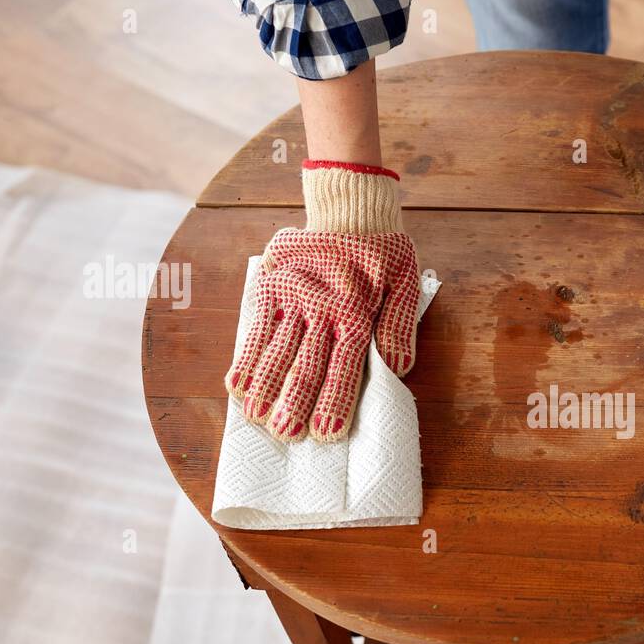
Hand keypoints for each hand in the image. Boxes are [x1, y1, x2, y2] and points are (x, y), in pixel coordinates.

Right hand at [224, 162, 419, 442]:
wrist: (348, 208)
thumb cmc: (381, 253)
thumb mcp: (405, 282)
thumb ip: (398, 325)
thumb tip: (398, 367)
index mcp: (356, 312)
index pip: (344, 366)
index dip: (334, 402)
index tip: (326, 433)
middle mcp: (321, 308)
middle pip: (306, 365)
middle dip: (295, 404)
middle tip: (287, 435)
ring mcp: (292, 298)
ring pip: (276, 351)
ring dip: (265, 388)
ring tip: (257, 419)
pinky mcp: (270, 288)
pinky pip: (255, 328)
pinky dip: (245, 358)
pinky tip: (237, 386)